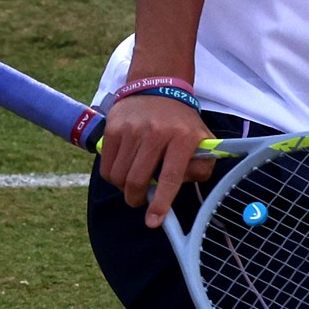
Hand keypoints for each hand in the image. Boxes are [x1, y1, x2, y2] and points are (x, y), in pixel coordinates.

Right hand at [98, 91, 215, 228]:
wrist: (157, 88)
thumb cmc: (181, 123)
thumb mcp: (202, 140)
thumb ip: (201, 167)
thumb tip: (183, 187)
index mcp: (182, 138)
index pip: (169, 177)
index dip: (160, 203)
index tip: (154, 221)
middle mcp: (156, 133)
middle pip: (137, 180)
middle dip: (136, 199)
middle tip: (139, 201)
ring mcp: (132, 129)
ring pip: (119, 176)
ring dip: (124, 189)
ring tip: (132, 183)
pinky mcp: (113, 128)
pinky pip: (106, 166)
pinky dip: (113, 176)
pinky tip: (123, 170)